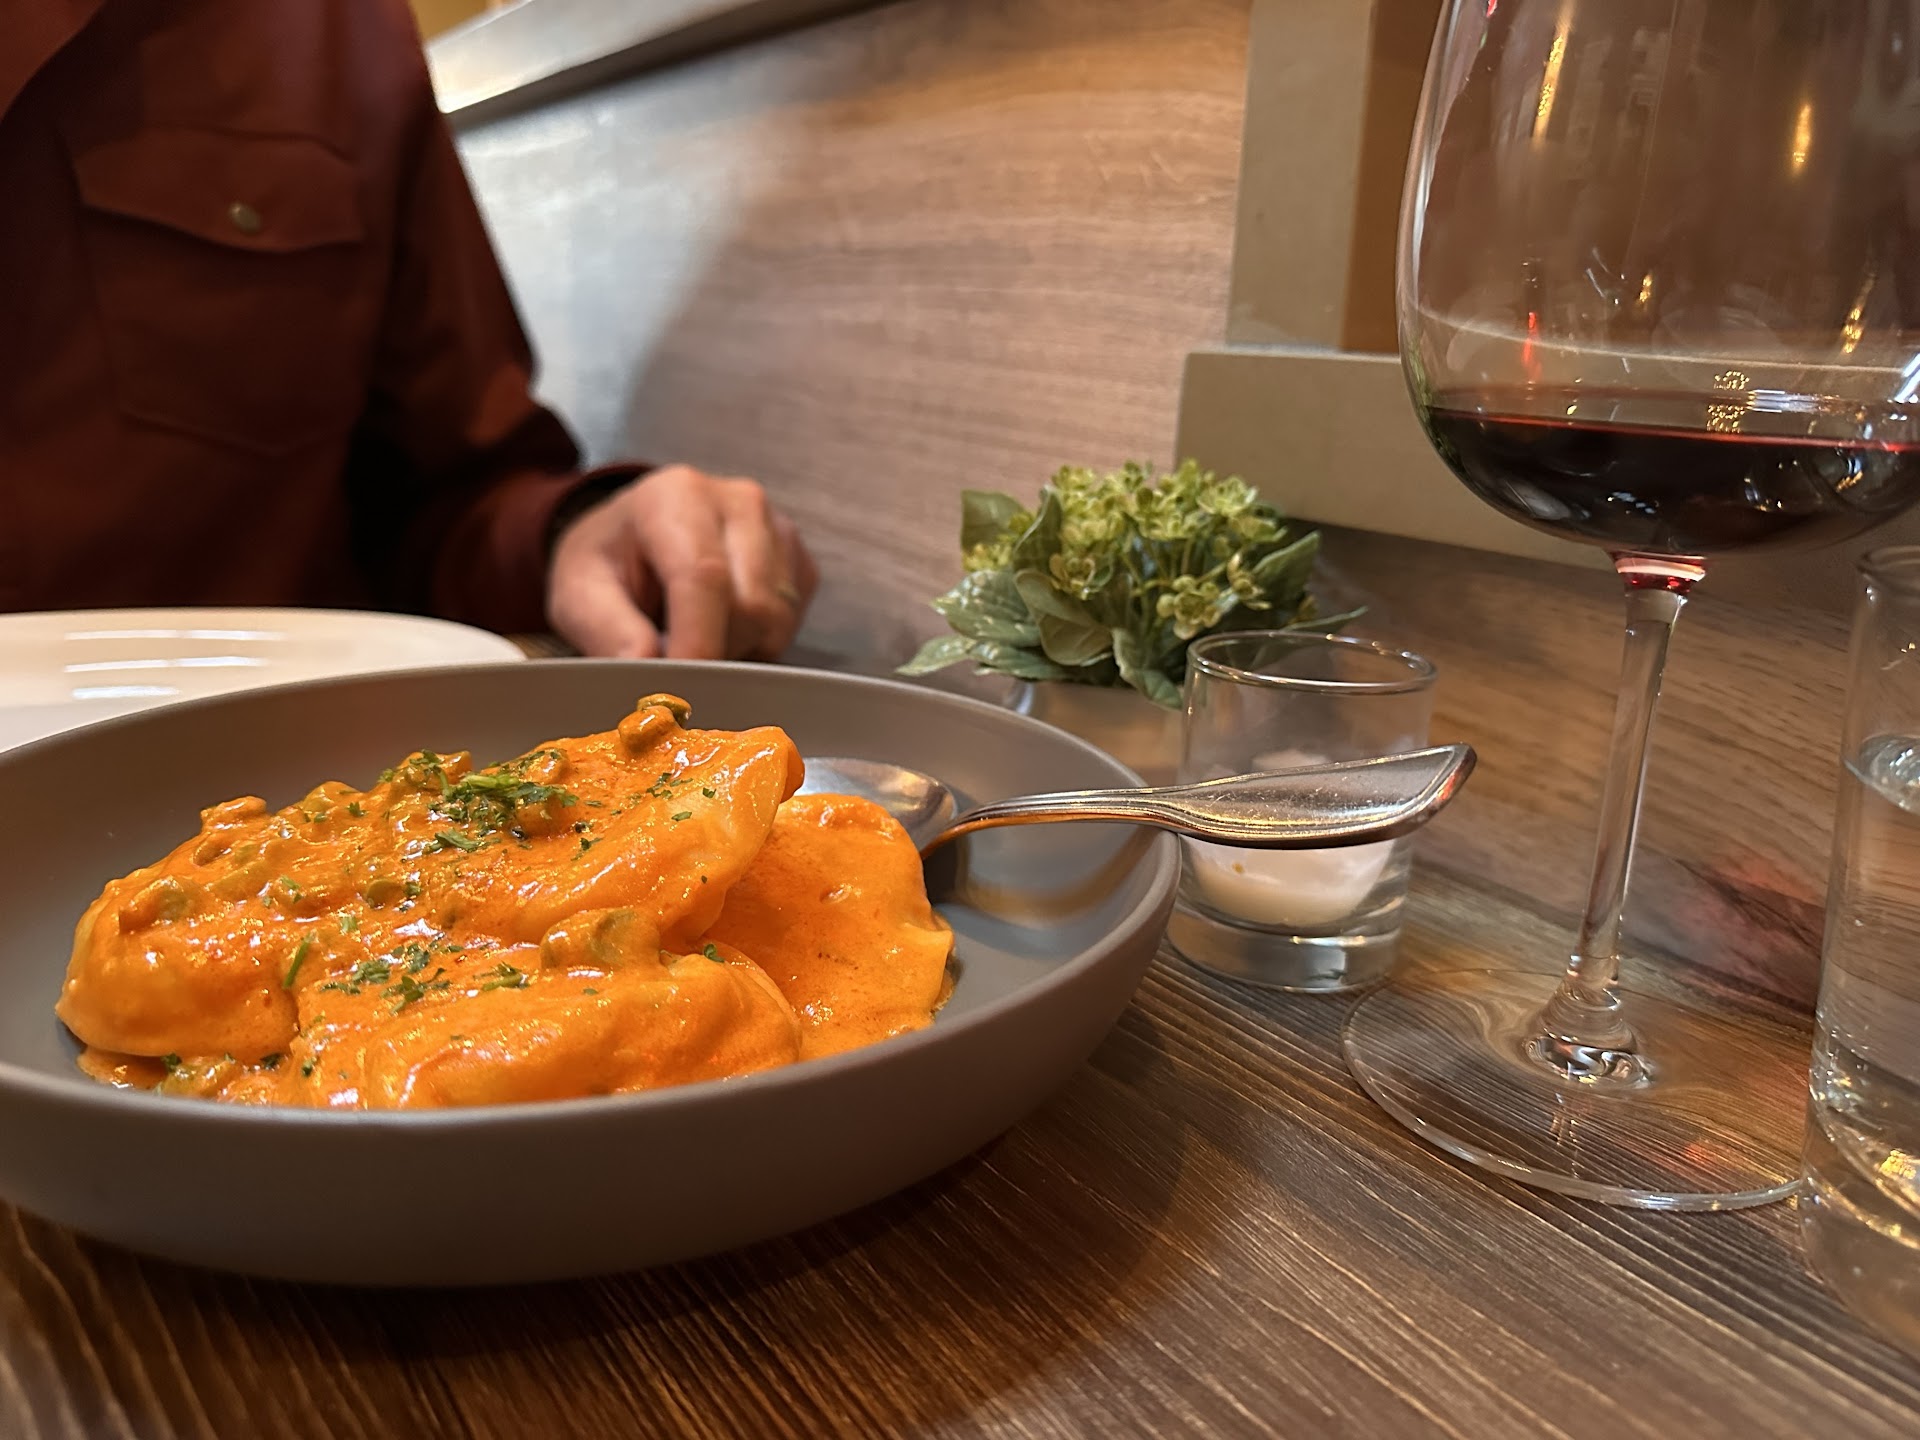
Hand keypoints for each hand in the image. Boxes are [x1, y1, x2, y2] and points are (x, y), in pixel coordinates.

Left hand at [546, 465, 816, 659]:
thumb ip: (609, 632)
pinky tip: (723, 627)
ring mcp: (776, 527)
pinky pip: (791, 622)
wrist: (635, 535)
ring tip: (695, 637)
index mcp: (676, 496)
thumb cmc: (609, 563)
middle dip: (715, 651)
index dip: (697, 644)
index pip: (704, 577)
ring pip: (776, 620)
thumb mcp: (580, 593)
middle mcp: (738, 502)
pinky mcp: (798, 558)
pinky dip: (759, 642)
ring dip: (737, 650)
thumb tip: (651, 683)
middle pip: (750, 605)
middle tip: (676, 663)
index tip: (680, 694)